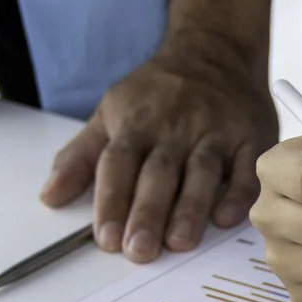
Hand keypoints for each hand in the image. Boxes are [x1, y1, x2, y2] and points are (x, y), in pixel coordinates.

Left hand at [41, 34, 276, 261]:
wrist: (213, 51)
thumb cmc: (157, 93)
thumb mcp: (111, 113)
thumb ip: (81, 157)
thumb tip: (50, 197)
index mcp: (137, 123)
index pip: (119, 164)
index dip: (111, 201)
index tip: (106, 239)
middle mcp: (175, 127)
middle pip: (159, 172)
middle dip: (147, 212)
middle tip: (140, 250)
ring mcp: (215, 131)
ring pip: (202, 171)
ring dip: (190, 208)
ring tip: (179, 242)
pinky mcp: (251, 135)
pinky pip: (246, 166)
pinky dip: (238, 192)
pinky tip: (226, 218)